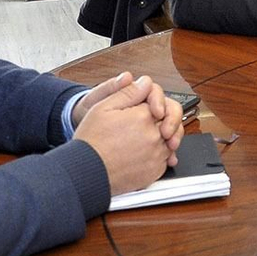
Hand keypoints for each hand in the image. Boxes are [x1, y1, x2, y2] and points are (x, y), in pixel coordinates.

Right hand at [72, 74, 184, 194]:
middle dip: (162, 121)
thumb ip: (128, 92)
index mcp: (144, 116)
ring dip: (161, 139)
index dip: (152, 106)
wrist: (87, 172)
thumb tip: (145, 83)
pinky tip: (141, 155)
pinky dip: (158, 156)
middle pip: (169, 122)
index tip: (146, 111)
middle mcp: (154, 136)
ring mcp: (157, 155)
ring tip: (140, 141)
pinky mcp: (155, 172)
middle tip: (146, 126)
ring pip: (169, 142)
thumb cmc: (91, 142)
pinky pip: (165, 160)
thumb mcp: (103, 107)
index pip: (160, 104)